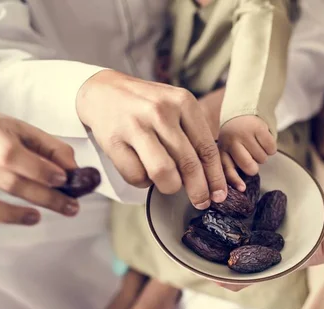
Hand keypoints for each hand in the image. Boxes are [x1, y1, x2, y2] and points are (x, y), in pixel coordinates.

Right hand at [0, 112, 79, 231]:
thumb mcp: (22, 131)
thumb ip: (52, 149)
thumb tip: (74, 172)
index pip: (10, 154)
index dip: (39, 170)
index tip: (63, 180)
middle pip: (6, 180)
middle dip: (43, 196)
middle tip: (68, 206)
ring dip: (11, 214)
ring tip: (35, 217)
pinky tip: (8, 217)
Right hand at [76, 70, 227, 208]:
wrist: (104, 91)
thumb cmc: (148, 107)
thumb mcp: (177, 108)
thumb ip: (195, 135)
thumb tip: (213, 177)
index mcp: (183, 102)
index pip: (207, 149)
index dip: (216, 177)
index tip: (219, 195)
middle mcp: (161, 111)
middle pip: (188, 164)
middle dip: (198, 191)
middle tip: (201, 202)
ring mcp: (136, 125)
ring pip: (163, 173)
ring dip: (170, 187)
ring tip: (169, 183)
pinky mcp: (114, 141)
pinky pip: (136, 176)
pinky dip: (143, 182)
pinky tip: (144, 171)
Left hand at [218, 115, 276, 190]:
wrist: (244, 112)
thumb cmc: (237, 138)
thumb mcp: (229, 150)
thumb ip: (232, 165)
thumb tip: (241, 188)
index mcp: (222, 150)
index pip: (227, 169)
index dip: (235, 180)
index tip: (243, 188)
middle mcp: (231, 141)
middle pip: (249, 167)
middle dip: (254, 167)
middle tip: (251, 158)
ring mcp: (244, 134)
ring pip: (262, 159)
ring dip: (262, 155)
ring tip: (255, 145)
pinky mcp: (258, 128)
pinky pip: (271, 149)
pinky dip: (270, 148)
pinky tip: (263, 141)